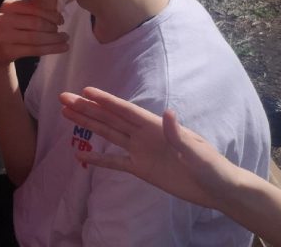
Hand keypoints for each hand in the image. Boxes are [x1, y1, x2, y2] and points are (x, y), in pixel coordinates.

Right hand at [0, 0, 66, 68]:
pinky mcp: (8, 51)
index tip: (61, 20)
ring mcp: (4, 36)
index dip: (50, 14)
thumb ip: (30, 11)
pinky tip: (62, 48)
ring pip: (37, 38)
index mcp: (7, 6)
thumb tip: (57, 12)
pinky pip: (35, 50)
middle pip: (36, 23)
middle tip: (61, 32)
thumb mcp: (14, 16)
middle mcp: (3, 19)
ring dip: (55, 39)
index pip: (33, 8)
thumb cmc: (8, 30)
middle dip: (53, 28)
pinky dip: (52, 49)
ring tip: (65, 39)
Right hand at [59, 87, 235, 209]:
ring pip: (108, 134)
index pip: (124, 110)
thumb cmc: (212, 166)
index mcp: (155, 126)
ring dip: (88, 124)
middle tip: (63, 97)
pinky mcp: (141, 169)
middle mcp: (143, 134)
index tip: (85, 91)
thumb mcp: (196, 151)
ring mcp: (140, 151)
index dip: (105, 100)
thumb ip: (177, 134)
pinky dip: (98, 158)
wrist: (218, 189)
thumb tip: (166, 112)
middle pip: (109, 118)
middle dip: (86, 108)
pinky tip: (81, 155)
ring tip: (66, 114)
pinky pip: (115, 162)